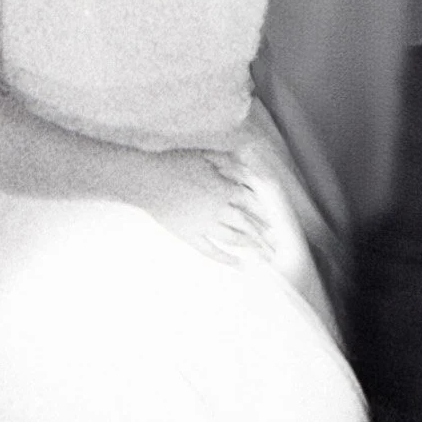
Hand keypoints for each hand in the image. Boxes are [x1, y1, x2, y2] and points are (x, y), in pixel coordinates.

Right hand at [134, 148, 272, 263]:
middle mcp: (219, 210)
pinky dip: (227, 259)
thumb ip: (229, 161)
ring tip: (263, 256)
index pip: (251, 204)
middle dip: (263, 237)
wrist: (147, 179)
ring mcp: (204, 225)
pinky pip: (211, 251)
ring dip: (251, 247)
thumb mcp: (205, 155)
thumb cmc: (174, 164)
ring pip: (233, 239)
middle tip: (274, 247)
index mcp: (224, 189)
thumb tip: (250, 166)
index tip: (272, 226)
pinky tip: (240, 265)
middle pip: (247, 225)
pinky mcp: (190, 235)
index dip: (263, 215)